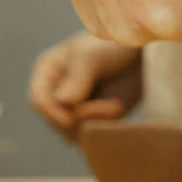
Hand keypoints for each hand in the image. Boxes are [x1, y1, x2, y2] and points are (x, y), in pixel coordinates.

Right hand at [29, 32, 143, 140]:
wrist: (142, 53)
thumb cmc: (115, 44)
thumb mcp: (93, 56)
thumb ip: (77, 77)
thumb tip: (62, 102)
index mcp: (49, 72)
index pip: (38, 101)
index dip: (52, 114)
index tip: (73, 119)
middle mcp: (57, 92)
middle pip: (56, 122)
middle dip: (82, 119)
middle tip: (113, 107)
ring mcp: (76, 108)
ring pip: (73, 133)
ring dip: (95, 125)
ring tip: (117, 107)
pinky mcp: (95, 120)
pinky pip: (91, 137)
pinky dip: (103, 131)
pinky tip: (119, 115)